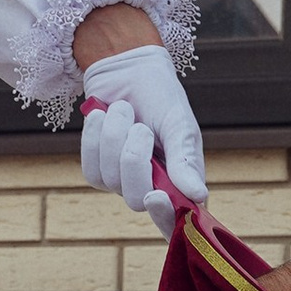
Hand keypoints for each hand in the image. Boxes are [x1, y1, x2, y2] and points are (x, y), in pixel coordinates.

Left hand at [79, 42, 206, 237]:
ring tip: (124, 111)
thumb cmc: (160, 96)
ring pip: (110, 180)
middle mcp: (152, 186)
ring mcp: (123, 181)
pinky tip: (102, 117)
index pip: (175, 220)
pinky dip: (94, 139)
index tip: (156, 197)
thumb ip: (186, 160)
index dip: (165, 218)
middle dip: (133, 160)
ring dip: (114, 139)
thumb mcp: (179, 124)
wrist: (126, 70)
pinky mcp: (98, 169)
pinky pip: (91, 169)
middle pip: (137, 199)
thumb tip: (198, 196)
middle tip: (140, 127)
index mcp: (181, 180)